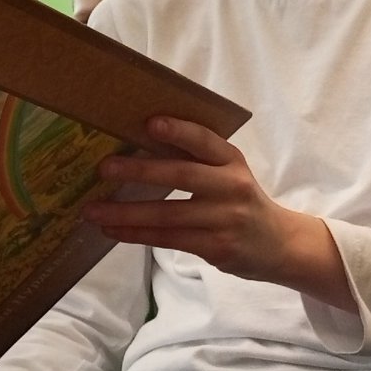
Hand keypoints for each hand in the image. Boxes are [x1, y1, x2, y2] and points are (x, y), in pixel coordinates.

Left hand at [84, 117, 349, 306]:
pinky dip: (135, 234)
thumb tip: (138, 144)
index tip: (149, 123)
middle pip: (181, 175)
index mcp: (232, 161)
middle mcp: (232, 187)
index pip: (205, 141)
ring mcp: (225, 219)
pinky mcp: (216, 247)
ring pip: (167, 214)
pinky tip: (111, 229)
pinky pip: (167, 239)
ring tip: (92, 209)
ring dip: (125, 212)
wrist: (279, 245)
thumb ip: (196, 160)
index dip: (179, 131)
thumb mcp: (230, 174)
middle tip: (104, 168)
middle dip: (139, 171)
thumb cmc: (241, 201)